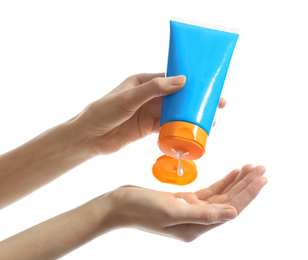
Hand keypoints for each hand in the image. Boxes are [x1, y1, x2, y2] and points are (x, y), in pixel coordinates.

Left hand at [76, 73, 225, 154]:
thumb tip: (181, 81)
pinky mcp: (147, 128)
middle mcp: (148, 96)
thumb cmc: (104, 111)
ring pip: (175, 113)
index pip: (171, 79)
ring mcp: (148, 113)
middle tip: (217, 105)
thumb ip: (154, 89)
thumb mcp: (129, 98)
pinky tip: (191, 132)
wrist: (90, 137)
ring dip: (191, 116)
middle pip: (177, 97)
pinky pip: (167, 127)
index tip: (208, 85)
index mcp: (143, 82)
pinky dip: (179, 129)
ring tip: (209, 121)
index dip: (190, 82)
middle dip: (196, 100)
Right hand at [107, 164, 266, 241]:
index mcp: (196, 227)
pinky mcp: (184, 200)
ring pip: (221, 195)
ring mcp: (191, 210)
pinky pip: (210, 191)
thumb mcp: (171, 211)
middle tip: (261, 168)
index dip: (247, 193)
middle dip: (246, 185)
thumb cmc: (140, 208)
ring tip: (250, 168)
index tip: (261, 177)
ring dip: (237, 181)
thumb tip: (232, 214)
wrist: (119, 205)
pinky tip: (232, 173)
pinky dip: (223, 181)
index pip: (229, 208)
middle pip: (229, 201)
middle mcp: (197, 221)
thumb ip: (203, 214)